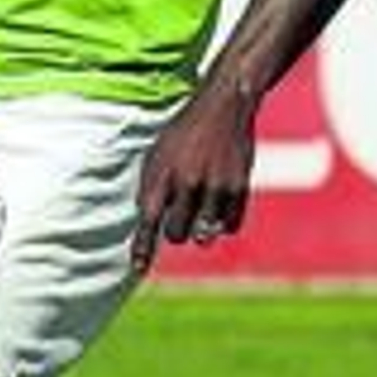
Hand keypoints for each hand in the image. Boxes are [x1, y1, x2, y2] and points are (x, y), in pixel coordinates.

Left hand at [130, 79, 259, 273]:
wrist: (223, 107)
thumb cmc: (183, 133)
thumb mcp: (158, 154)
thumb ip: (152, 188)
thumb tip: (149, 224)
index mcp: (160, 172)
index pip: (147, 219)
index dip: (143, 246)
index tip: (137, 268)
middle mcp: (186, 182)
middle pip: (176, 234)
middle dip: (174, 230)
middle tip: (180, 211)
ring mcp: (214, 187)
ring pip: (202, 234)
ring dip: (198, 229)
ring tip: (199, 204)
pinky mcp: (239, 189)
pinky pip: (228, 227)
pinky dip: (221, 222)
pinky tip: (218, 200)